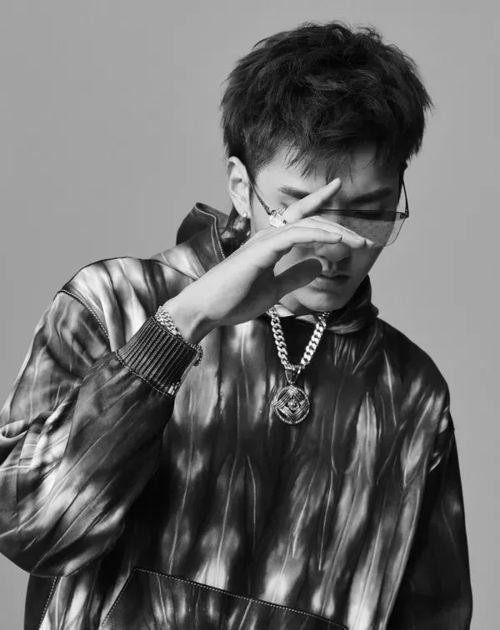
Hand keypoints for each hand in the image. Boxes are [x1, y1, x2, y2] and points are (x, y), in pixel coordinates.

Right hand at [165, 178, 372, 341]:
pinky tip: (336, 240)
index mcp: (270, 243)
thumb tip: (319, 265)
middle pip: (310, 220)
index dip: (318, 199)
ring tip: (359, 243)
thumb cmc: (234, 300)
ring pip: (307, 225)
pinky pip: (295, 235)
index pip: (299, 216)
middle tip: (366, 240)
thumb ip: (295, 276)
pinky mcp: (261, 250)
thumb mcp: (274, 290)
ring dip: (336, 232)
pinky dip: (318, 235)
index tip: (337, 187)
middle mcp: (268, 236)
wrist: (206, 309)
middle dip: (340, 227)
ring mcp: (264, 241)